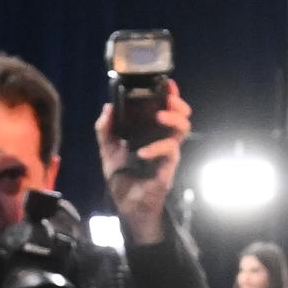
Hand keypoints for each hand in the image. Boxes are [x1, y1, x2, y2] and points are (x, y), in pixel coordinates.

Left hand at [96, 78, 191, 246]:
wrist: (126, 204)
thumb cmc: (121, 176)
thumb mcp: (107, 148)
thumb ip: (105, 128)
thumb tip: (108, 107)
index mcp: (150, 131)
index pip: (165, 108)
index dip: (169, 94)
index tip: (166, 83)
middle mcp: (162, 139)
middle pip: (182, 116)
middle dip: (177, 104)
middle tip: (167, 101)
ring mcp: (167, 153)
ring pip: (182, 130)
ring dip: (173, 119)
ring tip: (159, 117)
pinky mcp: (168, 168)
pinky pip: (170, 152)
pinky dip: (156, 148)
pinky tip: (142, 152)